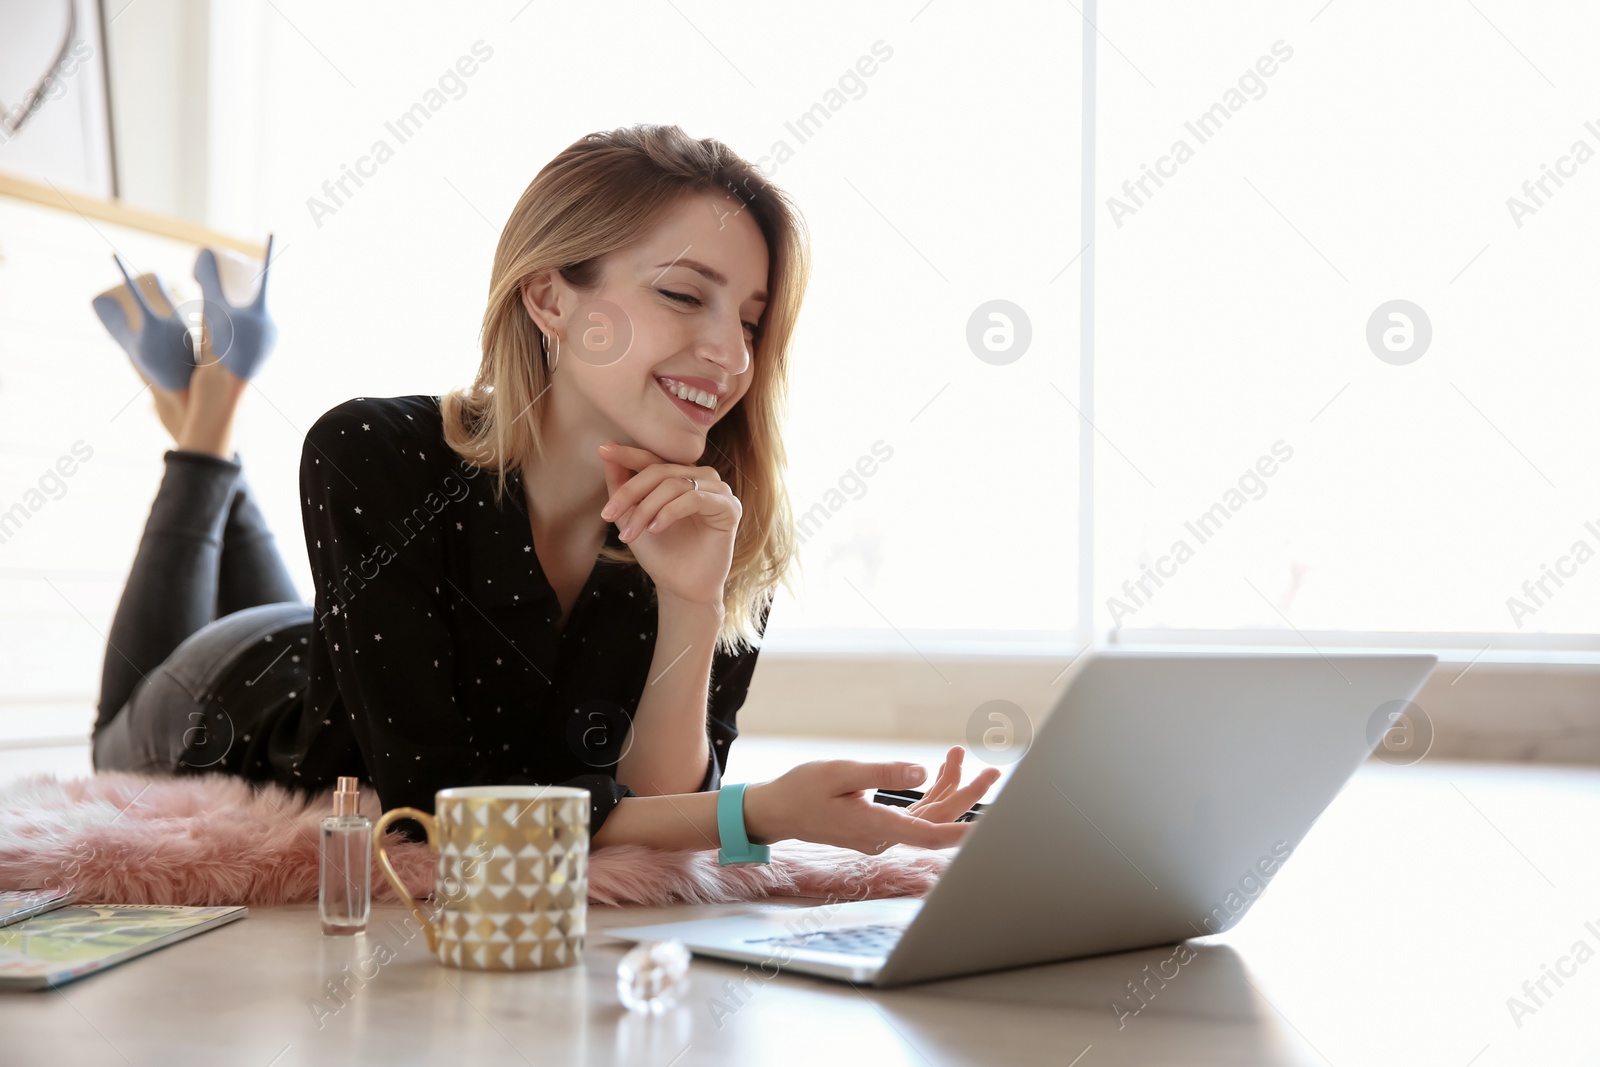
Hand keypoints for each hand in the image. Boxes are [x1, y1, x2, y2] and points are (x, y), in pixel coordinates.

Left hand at [598, 440, 739, 607]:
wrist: (680, 587)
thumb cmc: (660, 552)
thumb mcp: (632, 515)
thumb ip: (621, 483)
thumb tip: (606, 449)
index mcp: (681, 475)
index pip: (654, 458)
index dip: (629, 454)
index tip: (603, 450)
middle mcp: (702, 478)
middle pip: (661, 471)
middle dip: (631, 492)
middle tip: (609, 515)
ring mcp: (719, 490)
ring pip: (675, 484)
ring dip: (647, 508)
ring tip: (632, 532)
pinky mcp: (730, 507)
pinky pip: (695, 499)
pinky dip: (670, 512)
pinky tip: (655, 528)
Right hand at [743, 752, 998, 855]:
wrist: (778, 811)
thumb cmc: (803, 789)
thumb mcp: (841, 773)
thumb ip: (883, 773)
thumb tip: (922, 772)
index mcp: (876, 826)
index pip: (930, 834)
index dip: (963, 833)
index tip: (990, 828)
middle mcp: (884, 836)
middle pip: (938, 821)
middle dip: (967, 795)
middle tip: (993, 770)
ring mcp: (883, 834)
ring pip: (928, 814)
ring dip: (948, 787)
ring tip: (959, 755)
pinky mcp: (879, 826)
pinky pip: (914, 813)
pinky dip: (929, 791)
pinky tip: (937, 771)